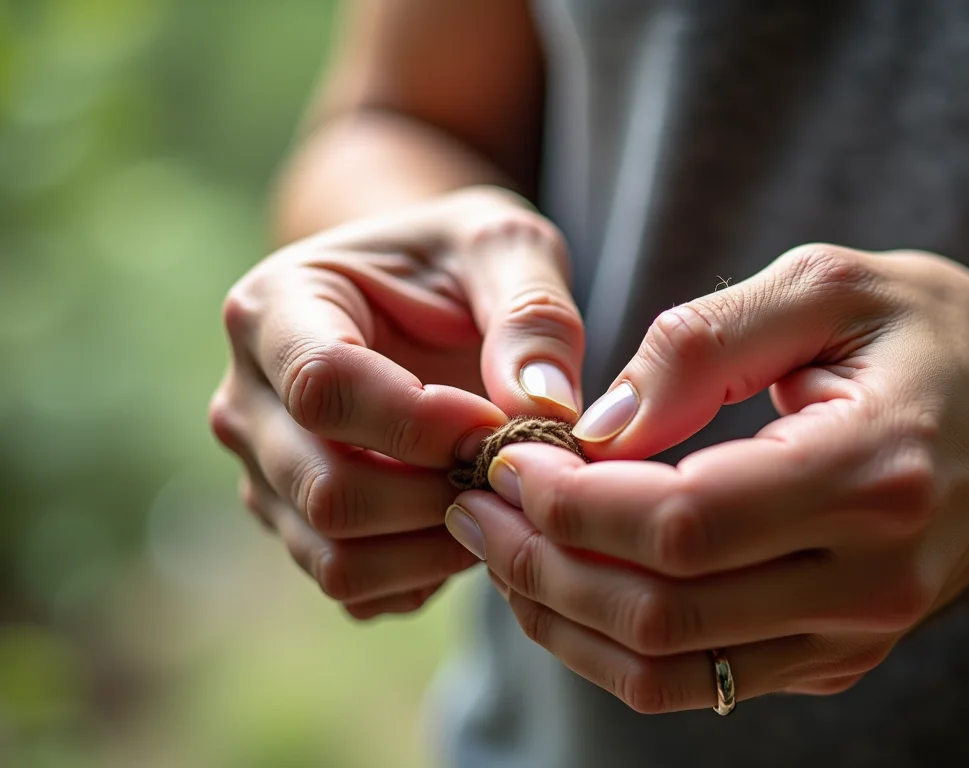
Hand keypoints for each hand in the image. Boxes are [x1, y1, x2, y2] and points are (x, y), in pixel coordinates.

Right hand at [210, 186, 584, 619]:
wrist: (421, 294)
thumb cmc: (460, 261)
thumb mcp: (507, 247)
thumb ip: (532, 314)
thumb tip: (542, 409)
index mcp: (273, 307)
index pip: (323, 388)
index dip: (422, 422)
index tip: (497, 420)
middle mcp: (246, 400)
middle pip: (327, 490)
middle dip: (440, 494)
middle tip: (516, 470)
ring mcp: (264, 474)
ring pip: (337, 557)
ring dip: (438, 545)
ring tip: (501, 496)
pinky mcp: (297, 528)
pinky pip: (356, 589)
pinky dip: (425, 575)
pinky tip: (473, 523)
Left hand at [449, 244, 968, 710]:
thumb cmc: (933, 337)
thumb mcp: (829, 285)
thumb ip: (704, 343)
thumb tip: (593, 428)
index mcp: (877, 473)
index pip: (683, 525)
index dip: (570, 504)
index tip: (503, 458)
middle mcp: (876, 581)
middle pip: (662, 611)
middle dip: (541, 562)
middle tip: (475, 503)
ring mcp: (861, 637)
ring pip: (668, 671)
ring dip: (561, 616)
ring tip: (500, 544)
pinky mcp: (839, 661)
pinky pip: (700, 682)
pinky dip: (612, 640)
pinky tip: (569, 576)